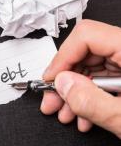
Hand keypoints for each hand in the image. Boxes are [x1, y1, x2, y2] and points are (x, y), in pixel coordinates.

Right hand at [41, 19, 120, 137]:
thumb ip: (92, 101)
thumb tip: (62, 83)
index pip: (86, 35)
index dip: (62, 57)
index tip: (50, 79)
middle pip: (84, 53)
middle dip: (63, 81)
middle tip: (51, 101)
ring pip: (89, 68)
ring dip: (73, 93)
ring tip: (66, 114)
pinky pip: (99, 79)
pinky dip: (87, 97)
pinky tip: (83, 115)